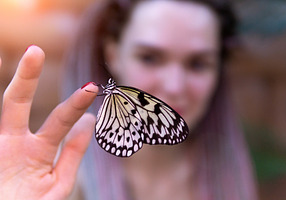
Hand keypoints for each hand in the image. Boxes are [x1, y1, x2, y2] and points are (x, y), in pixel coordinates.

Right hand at [0, 45, 97, 199]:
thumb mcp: (58, 182)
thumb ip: (72, 153)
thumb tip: (90, 121)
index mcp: (37, 150)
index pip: (60, 120)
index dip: (75, 104)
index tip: (91, 88)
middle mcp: (14, 143)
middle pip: (19, 103)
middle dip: (28, 77)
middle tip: (37, 50)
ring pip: (5, 108)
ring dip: (11, 81)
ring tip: (22, 54)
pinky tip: (0, 81)